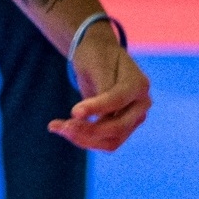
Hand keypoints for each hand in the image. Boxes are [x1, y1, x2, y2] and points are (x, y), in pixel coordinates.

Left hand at [48, 28, 149, 151]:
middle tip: (61, 126)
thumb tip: (94, 115)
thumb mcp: (98, 63)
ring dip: (83, 138)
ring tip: (57, 127)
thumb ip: (102, 86)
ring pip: (112, 141)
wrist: (101, 57)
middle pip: (118, 127)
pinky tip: (62, 129)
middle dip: (89, 130)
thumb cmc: (98, 56)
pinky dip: (84, 139)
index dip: (96, 107)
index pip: (117, 100)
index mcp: (139, 83)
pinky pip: (105, 141)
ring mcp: (134, 119)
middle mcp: (141, 105)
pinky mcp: (123, 128)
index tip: (73, 112)